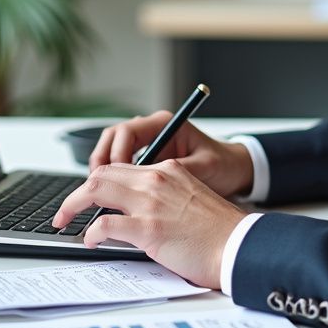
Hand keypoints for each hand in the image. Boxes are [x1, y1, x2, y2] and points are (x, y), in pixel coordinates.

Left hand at [52, 160, 246, 288]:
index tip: (87, 199)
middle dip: (77, 192)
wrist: (238, 244)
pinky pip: (105, 224)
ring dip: (73, 205)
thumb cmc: (218, 230)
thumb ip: (162, 197)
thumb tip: (134, 212)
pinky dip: (92, 232)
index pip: (120, 168)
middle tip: (65, 211)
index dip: (97, 183)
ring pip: (96, 190)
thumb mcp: (189, 198)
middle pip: (102, 173)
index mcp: (167, 170)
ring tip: (65, 221)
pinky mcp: (149, 228)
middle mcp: (156, 180)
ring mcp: (151, 202)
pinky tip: (91, 240)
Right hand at [88, 112, 253, 198]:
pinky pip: (123, 169)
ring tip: (97, 197)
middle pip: (112, 141)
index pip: (126, 132)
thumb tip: (150, 189)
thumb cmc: (223, 165)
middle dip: (99, 165)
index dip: (114, 154)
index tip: (111, 177)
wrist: (236, 171)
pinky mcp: (149, 163)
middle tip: (91, 191)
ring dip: (102, 174)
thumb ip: (175, 175)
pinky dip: (113, 183)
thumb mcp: (202, 168)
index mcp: (164, 124)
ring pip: (112, 154)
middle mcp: (153, 132)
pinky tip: (112, 202)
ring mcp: (149, 146)